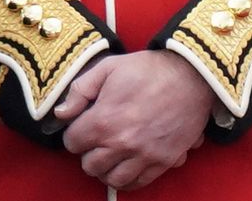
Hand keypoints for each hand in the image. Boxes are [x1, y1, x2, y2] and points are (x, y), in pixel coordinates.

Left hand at [56, 50, 213, 189]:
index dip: (73, 134)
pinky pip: (140, 182)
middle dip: (87, 153)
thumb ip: (79, 91)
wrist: (190, 77)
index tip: (81, 126)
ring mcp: (145, 155)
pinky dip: (129, 178)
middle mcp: (122, 143)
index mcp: (103, 120)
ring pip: (113, 179)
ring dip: (106, 169)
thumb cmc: (146, 70)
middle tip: (93, 142)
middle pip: (90, 166)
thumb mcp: (106, 69)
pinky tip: (126, 165)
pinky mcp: (164, 161)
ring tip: (108, 155)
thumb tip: (60, 113)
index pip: (73, 143)